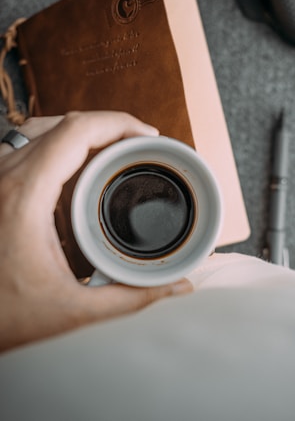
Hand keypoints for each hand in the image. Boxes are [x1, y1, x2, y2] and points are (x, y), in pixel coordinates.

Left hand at [0, 111, 191, 351]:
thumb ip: (131, 298)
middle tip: (140, 146)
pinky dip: (59, 144)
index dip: (120, 123)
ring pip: (43, 128)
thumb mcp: (71, 310)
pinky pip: (28, 144)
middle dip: (110, 127)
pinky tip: (77, 165)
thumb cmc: (2, 314)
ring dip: (83, 133)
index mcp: (23, 196)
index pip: (77, 132)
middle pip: (64, 124)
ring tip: (115, 150)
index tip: (149, 136)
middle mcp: (4, 176)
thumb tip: (176, 286)